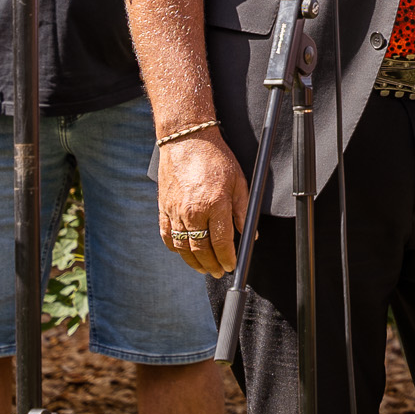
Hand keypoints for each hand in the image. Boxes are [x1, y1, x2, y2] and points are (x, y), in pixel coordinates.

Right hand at [158, 132, 248, 276]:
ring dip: (194, 262)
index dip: (227, 258)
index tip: (231, 266)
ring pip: (183, 247)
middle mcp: (193, 211)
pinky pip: (167, 236)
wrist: (186, 141)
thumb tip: (251, 234)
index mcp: (214, 204)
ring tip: (203, 269)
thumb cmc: (216, 159)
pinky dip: (176, 248)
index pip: (221, 242)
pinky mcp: (163, 208)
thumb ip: (243, 211)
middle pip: (201, 249)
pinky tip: (184, 253)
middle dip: (211, 265)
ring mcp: (175, 211)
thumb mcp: (239, 182)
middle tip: (218, 272)